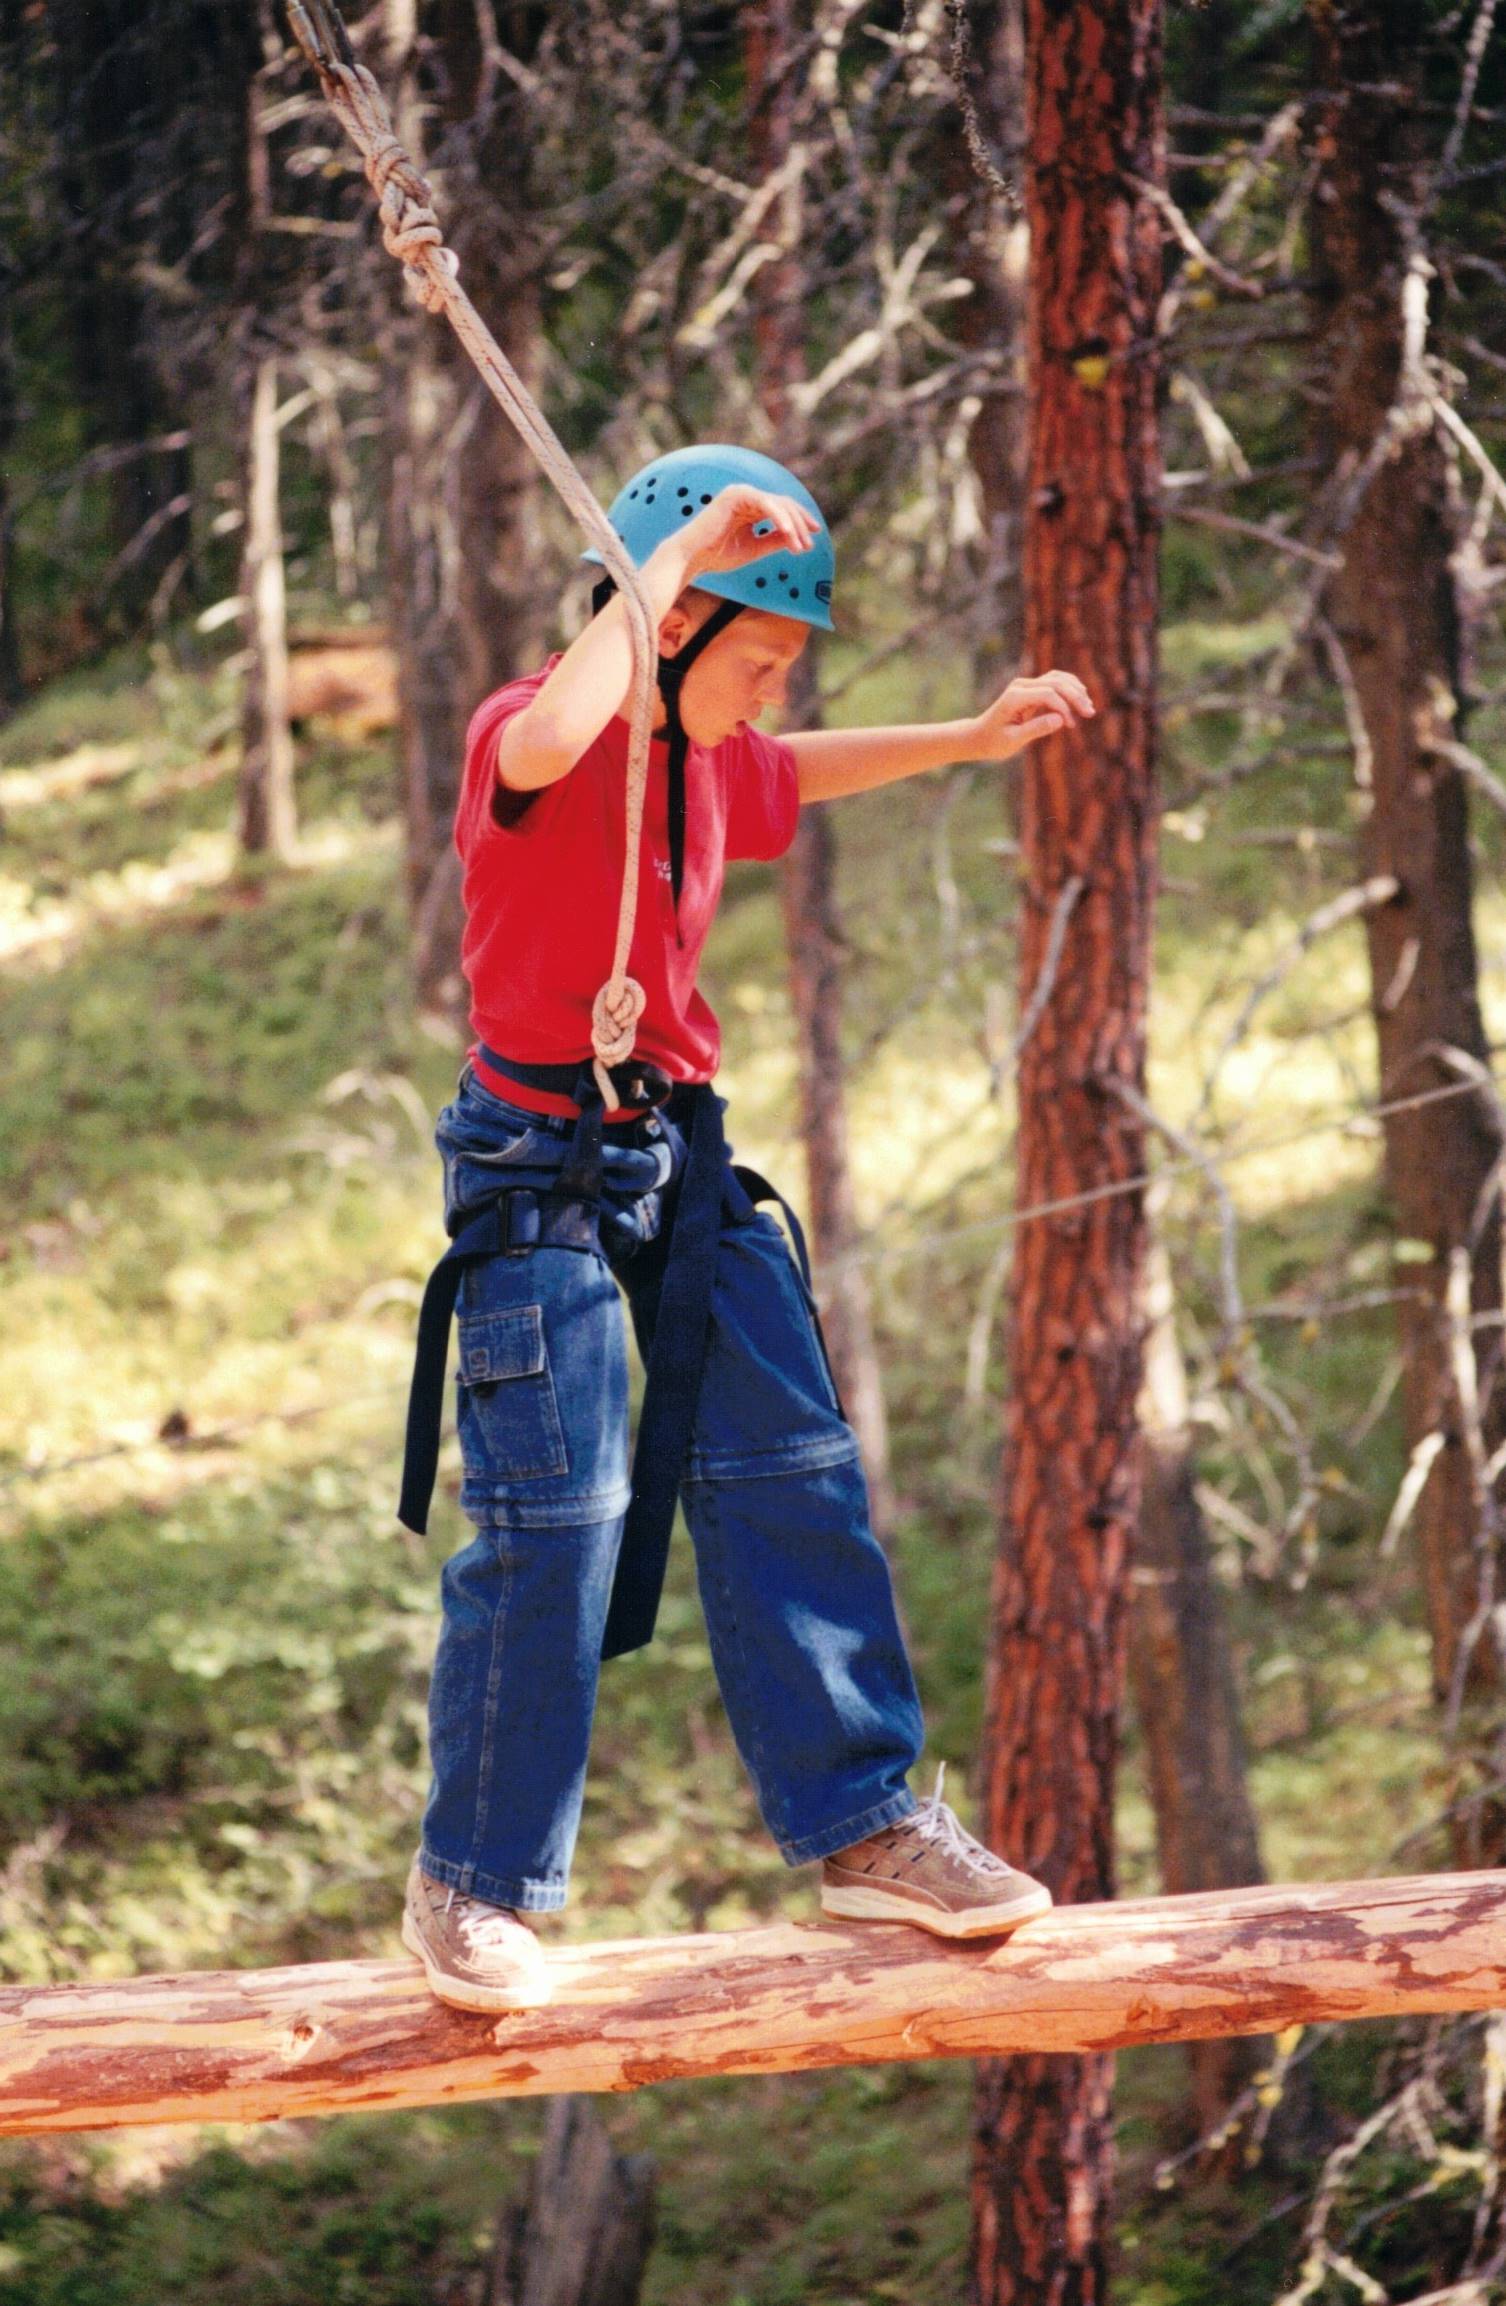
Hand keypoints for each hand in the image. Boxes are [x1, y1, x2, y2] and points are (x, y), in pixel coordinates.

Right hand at [650, 485, 819, 585]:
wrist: (692, 558)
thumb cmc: (717, 555)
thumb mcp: (754, 548)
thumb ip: (775, 540)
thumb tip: (798, 538)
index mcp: (749, 507)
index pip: (781, 509)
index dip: (800, 523)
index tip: (812, 539)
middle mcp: (746, 496)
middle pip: (784, 504)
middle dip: (800, 524)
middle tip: (810, 544)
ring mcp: (741, 493)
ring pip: (778, 504)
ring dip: (793, 525)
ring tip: (801, 545)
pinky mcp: (736, 495)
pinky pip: (766, 504)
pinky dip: (779, 518)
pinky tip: (789, 533)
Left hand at [969, 669, 1095, 759]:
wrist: (979, 736)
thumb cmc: (993, 742)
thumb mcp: (1013, 740)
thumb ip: (1036, 729)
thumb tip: (1060, 719)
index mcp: (1015, 697)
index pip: (1048, 694)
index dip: (1064, 707)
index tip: (1071, 724)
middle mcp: (1021, 686)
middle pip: (1055, 682)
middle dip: (1075, 696)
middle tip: (1090, 713)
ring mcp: (1025, 685)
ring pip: (1057, 678)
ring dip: (1075, 690)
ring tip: (1088, 707)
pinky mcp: (1031, 689)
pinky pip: (1054, 682)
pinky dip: (1069, 689)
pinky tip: (1080, 698)